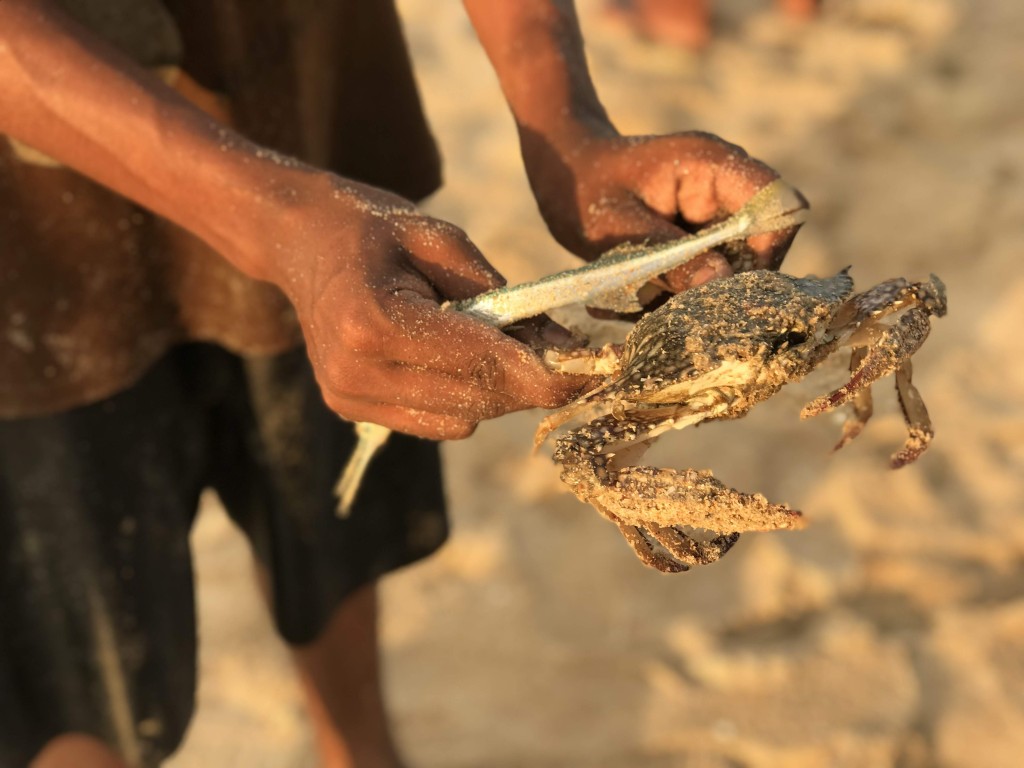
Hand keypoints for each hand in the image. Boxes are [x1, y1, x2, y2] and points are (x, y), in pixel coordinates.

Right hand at [261, 175, 588, 439]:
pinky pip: (435, 422)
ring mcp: (349, 397)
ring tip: (506, 348)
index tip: (591, 371)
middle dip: (528, 383)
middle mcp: (357, 372)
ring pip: (460, 419)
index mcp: (375, 321)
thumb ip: (502, 297)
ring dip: (497, 392)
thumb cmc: (373, 227)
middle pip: (476, 399)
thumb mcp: (442, 241)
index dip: (544, 374)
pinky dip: (463, 398)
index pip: (480, 363)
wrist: (297, 241)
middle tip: (566, 358)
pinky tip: (463, 360)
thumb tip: (563, 347)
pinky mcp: (350, 409)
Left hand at [522, 128, 800, 291]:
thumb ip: (669, 256)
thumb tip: (720, 283)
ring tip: (640, 303)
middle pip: (765, 245)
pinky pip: (709, 273)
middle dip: (725, 285)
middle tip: (675, 308)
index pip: (779, 206)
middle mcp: (726, 186)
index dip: (767, 252)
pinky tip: (634, 297)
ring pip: (735, 268)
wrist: (563, 172)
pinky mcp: (701, 235)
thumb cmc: (583, 189)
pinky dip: (678, 294)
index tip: (724, 288)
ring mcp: (716, 211)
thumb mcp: (617, 227)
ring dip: (695, 295)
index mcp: (713, 166)